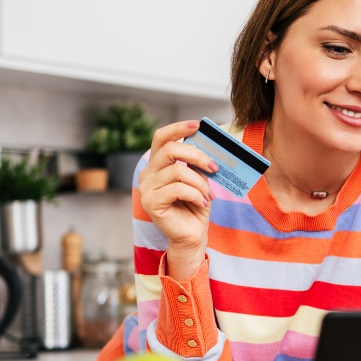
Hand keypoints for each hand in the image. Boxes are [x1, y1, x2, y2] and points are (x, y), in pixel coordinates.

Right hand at [138, 120, 218, 280]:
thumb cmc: (196, 205)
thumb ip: (197, 163)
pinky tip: (202, 203)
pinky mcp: (150, 203)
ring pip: (178, 171)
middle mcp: (147, 174)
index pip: (160, 138)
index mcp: (157, 165)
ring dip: (200, 182)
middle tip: (214, 167)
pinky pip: (178, 189)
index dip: (177, 128)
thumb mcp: (199, 179)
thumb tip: (209, 146)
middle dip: (197, 156)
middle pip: (170, 150)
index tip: (197, 125)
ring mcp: (146, 189)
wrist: (192, 235)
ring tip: (208, 194)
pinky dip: (196, 194)